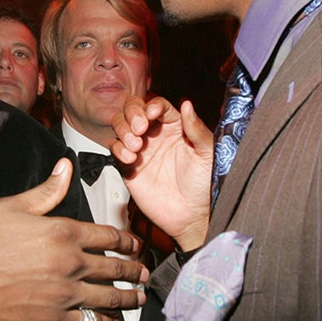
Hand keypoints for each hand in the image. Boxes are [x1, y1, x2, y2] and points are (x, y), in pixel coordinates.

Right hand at [0, 158, 146, 320]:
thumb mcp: (10, 207)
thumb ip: (46, 191)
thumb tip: (64, 169)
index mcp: (61, 232)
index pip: (108, 236)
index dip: (127, 242)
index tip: (134, 246)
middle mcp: (68, 264)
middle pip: (115, 268)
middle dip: (134, 272)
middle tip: (144, 274)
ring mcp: (62, 295)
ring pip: (108, 299)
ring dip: (127, 299)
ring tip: (136, 299)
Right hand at [110, 96, 212, 250]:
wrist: (191, 216)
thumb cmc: (204, 186)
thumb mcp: (207, 154)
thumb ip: (196, 128)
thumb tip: (187, 104)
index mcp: (175, 127)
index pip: (157, 105)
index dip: (152, 105)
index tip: (152, 114)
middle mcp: (155, 135)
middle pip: (134, 109)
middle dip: (133, 113)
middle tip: (140, 127)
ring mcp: (141, 149)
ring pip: (120, 124)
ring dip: (124, 129)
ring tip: (136, 145)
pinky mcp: (128, 166)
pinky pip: (114, 148)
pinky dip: (118, 148)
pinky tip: (131, 158)